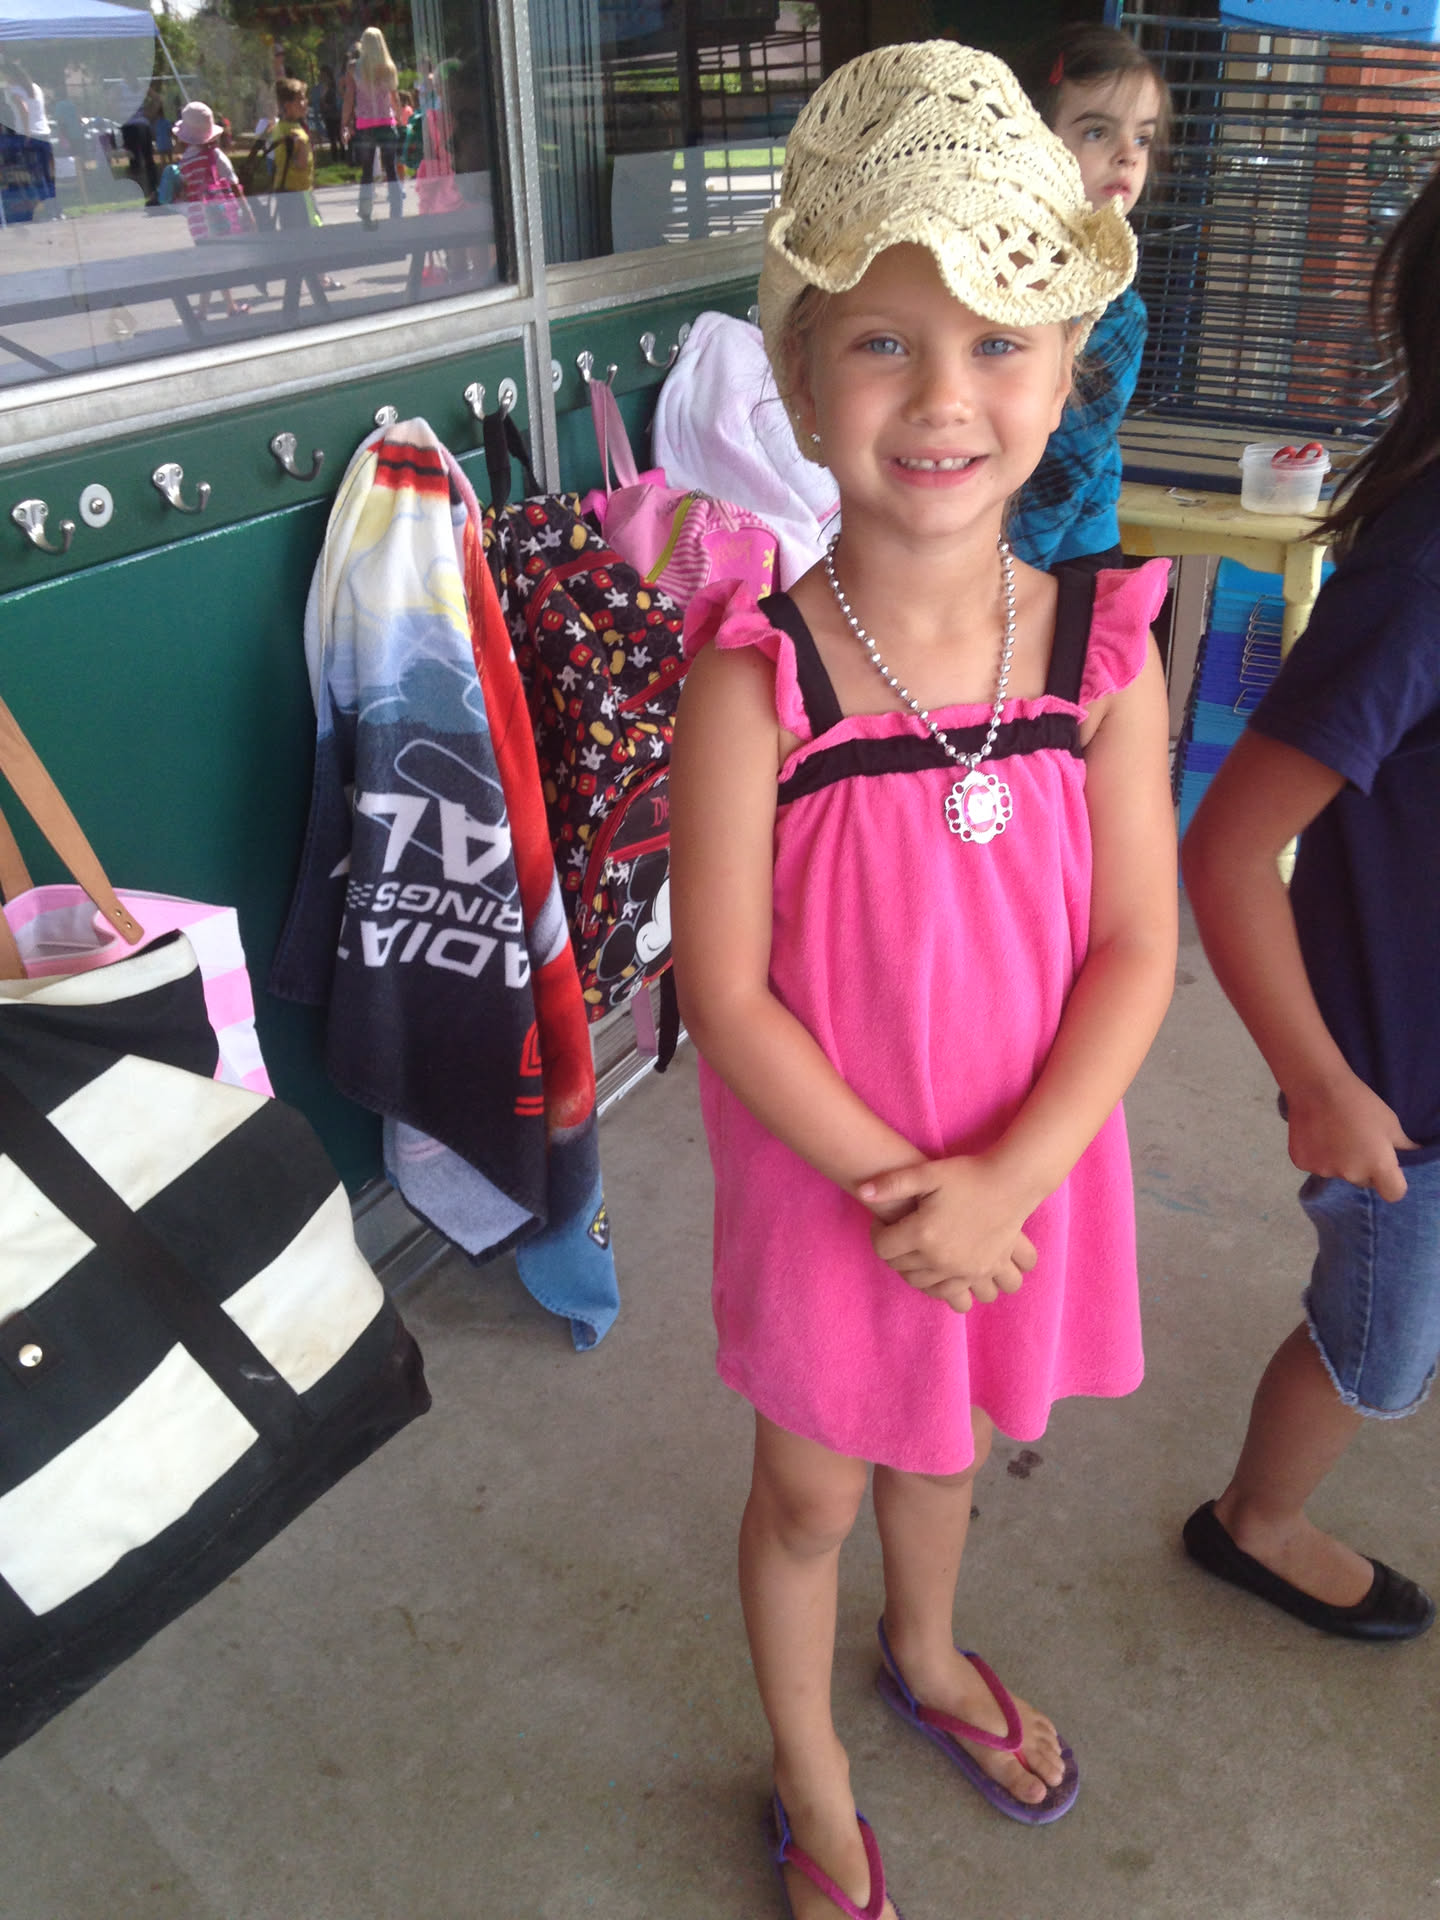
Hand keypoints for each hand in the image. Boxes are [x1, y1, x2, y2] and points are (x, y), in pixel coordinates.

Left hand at [856, 1156, 1037, 1314]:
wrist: (1012, 1183)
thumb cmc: (967, 1175)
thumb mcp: (928, 1172)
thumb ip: (893, 1183)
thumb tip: (862, 1192)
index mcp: (923, 1233)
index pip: (883, 1248)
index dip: (878, 1234)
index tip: (885, 1224)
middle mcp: (940, 1258)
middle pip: (901, 1269)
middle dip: (896, 1253)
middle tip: (903, 1236)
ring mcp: (962, 1270)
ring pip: (924, 1286)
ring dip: (917, 1272)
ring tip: (922, 1253)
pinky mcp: (981, 1274)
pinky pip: (953, 1294)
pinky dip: (943, 1287)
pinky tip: (942, 1269)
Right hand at [1284, 1070, 1416, 1200]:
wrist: (1317, 1085)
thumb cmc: (1359, 1101)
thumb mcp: (1390, 1121)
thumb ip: (1402, 1144)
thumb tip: (1411, 1153)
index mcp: (1378, 1165)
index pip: (1393, 1193)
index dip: (1393, 1183)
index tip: (1387, 1169)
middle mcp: (1351, 1174)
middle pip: (1364, 1182)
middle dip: (1363, 1168)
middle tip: (1356, 1141)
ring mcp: (1324, 1170)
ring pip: (1338, 1173)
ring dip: (1338, 1161)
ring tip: (1332, 1134)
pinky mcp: (1301, 1163)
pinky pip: (1315, 1165)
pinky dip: (1317, 1155)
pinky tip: (1316, 1134)